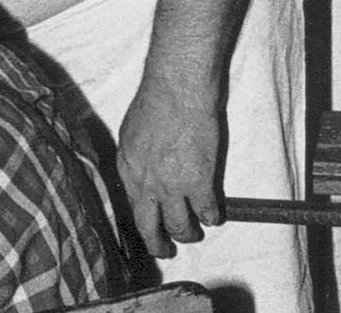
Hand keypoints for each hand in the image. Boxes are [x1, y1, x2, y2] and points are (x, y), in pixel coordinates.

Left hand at [116, 82, 222, 258]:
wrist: (176, 89)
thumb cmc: (155, 102)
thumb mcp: (131, 133)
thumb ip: (136, 159)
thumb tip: (142, 175)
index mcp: (127, 167)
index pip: (131, 206)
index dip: (142, 221)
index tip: (148, 227)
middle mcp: (145, 183)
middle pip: (149, 227)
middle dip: (158, 245)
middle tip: (165, 251)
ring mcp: (172, 186)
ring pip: (180, 227)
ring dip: (188, 234)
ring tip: (194, 233)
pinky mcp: (199, 183)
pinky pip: (207, 213)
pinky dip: (211, 216)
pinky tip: (213, 214)